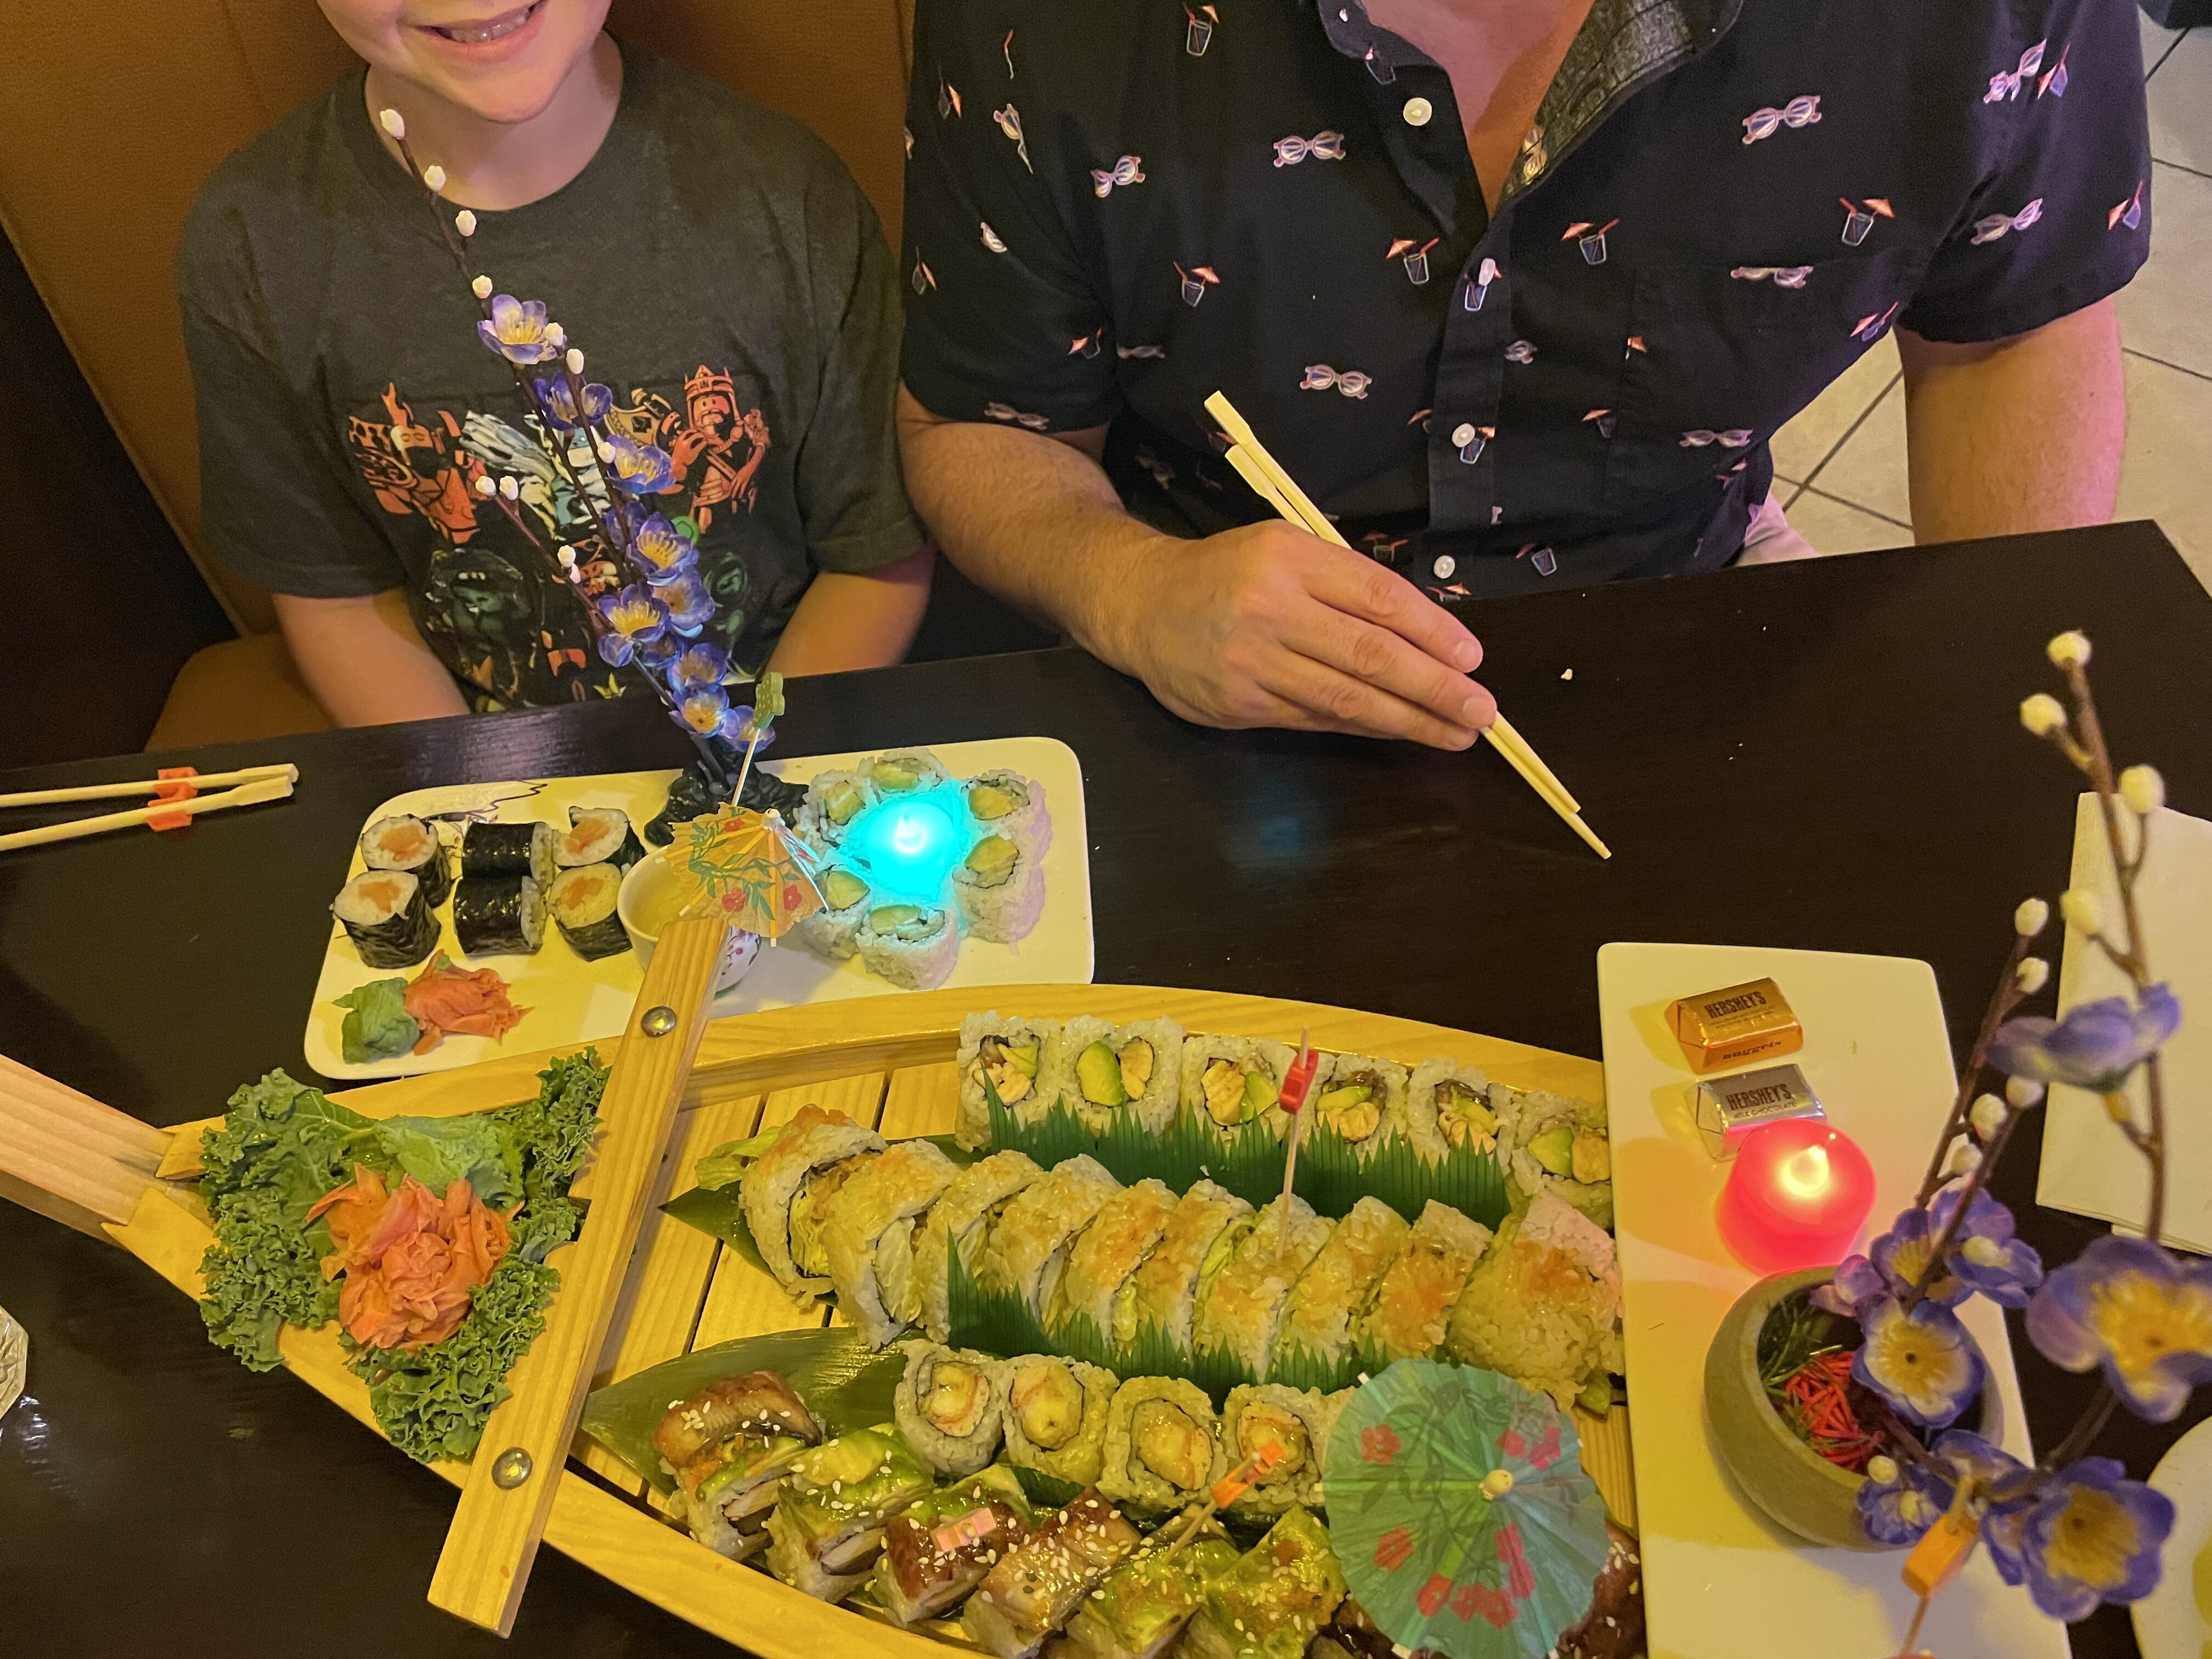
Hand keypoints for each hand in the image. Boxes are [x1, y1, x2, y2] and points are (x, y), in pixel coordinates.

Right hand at [1114, 520, 1494, 747]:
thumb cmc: (1229, 572)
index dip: (1432, 631)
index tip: (1472, 657)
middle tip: (1482, 711)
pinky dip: (1363, 726)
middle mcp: (1270, 608)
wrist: (1141, 604)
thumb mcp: (1284, 548)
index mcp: (1289, 558)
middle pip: (1369, 655)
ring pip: (1346, 697)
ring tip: (1455, 733)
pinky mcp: (1238, 704)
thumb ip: (1344, 582)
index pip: (1377, 597)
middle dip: (1434, 687)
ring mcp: (1252, 662)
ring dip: (1410, 720)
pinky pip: (1315, 719)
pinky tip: (1398, 731)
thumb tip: (1426, 632)